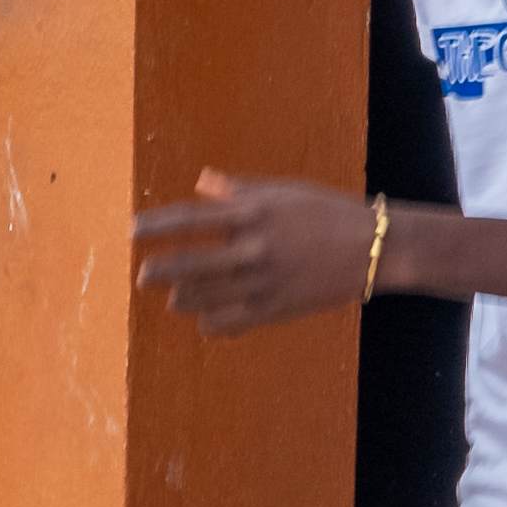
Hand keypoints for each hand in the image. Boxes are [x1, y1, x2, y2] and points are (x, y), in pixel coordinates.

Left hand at [129, 173, 377, 336]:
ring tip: (174, 299)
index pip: (191, 220)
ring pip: (206, 298)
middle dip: (159, 271)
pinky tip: (204, 321)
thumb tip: (201, 183)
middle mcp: (253, 249)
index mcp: (253, 214)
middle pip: (190, 264)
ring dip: (184, 299)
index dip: (157, 225)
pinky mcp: (277, 309)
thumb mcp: (283, 192)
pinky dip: (212, 323)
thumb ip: (239, 190)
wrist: (373, 249)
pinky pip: (232, 322)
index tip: (133, 231)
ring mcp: (264, 283)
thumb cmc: (327, 212)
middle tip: (140, 277)